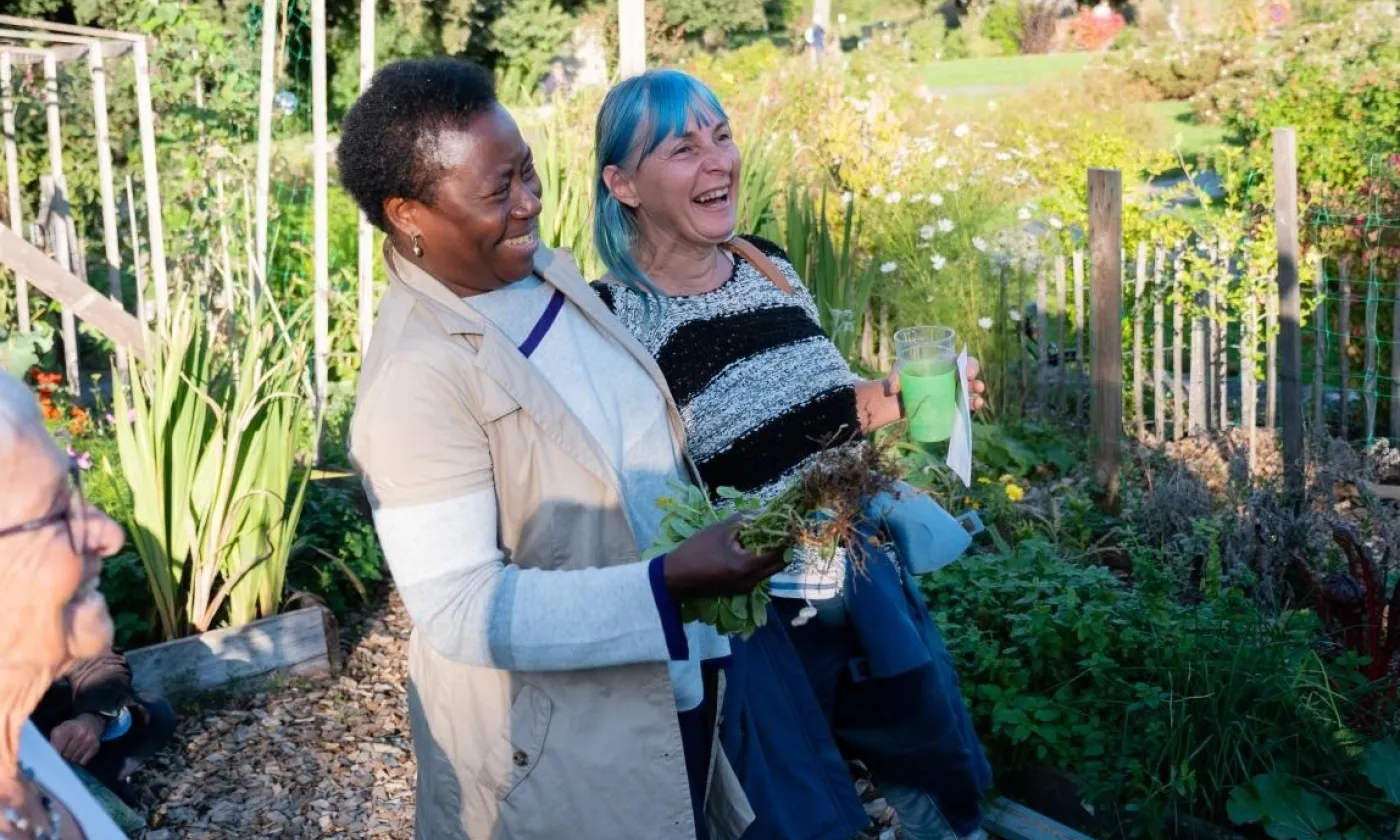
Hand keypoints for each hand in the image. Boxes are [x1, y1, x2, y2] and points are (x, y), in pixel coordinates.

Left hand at [49, 714, 103, 764]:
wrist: (89, 723)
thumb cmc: (70, 729)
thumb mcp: (59, 730)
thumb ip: (53, 742)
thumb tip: (51, 758)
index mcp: (68, 727)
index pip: (57, 747)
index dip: (53, 754)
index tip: (52, 756)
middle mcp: (81, 732)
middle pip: (66, 754)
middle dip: (62, 757)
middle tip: (62, 754)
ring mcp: (89, 739)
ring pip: (75, 759)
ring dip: (71, 760)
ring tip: (70, 754)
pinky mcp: (96, 746)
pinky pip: (83, 761)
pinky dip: (79, 761)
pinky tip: (77, 755)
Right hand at [663, 515, 786, 597]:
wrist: (674, 577)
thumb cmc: (696, 550)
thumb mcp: (720, 530)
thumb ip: (746, 519)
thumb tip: (766, 510)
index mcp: (748, 565)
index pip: (780, 551)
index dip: (785, 536)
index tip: (786, 522)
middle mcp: (752, 580)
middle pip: (779, 564)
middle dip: (781, 546)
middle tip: (776, 529)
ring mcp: (746, 588)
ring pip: (769, 570)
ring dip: (770, 554)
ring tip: (762, 536)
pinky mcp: (738, 589)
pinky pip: (758, 575)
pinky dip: (759, 562)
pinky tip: (749, 548)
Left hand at [885, 357, 986, 412]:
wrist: (891, 402)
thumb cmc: (898, 381)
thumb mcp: (896, 374)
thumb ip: (894, 377)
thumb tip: (894, 387)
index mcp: (941, 365)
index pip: (960, 362)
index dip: (969, 365)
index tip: (968, 373)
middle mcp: (948, 378)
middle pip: (967, 377)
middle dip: (974, 381)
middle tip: (975, 386)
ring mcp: (948, 394)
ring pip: (967, 393)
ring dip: (975, 396)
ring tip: (978, 401)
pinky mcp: (946, 408)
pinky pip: (961, 407)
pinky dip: (970, 407)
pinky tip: (976, 407)